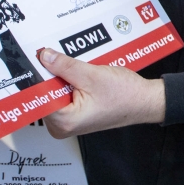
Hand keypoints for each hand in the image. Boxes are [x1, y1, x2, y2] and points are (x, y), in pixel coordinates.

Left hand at [39, 48, 165, 137]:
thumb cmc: (126, 95)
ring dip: (63, 79)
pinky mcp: (74, 116)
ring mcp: (67, 123)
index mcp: (63, 121)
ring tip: (79, 70)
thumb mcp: (93, 75)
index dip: (39, 76)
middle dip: (52, 76)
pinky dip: (69, 84)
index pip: (38, 96)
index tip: (38, 60)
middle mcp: (61, 126)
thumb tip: (45, 58)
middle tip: (61, 60)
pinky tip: (82, 76)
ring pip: (54, 94)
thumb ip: (65, 66)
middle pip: (44, 95)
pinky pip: (63, 97)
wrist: (145, 101)